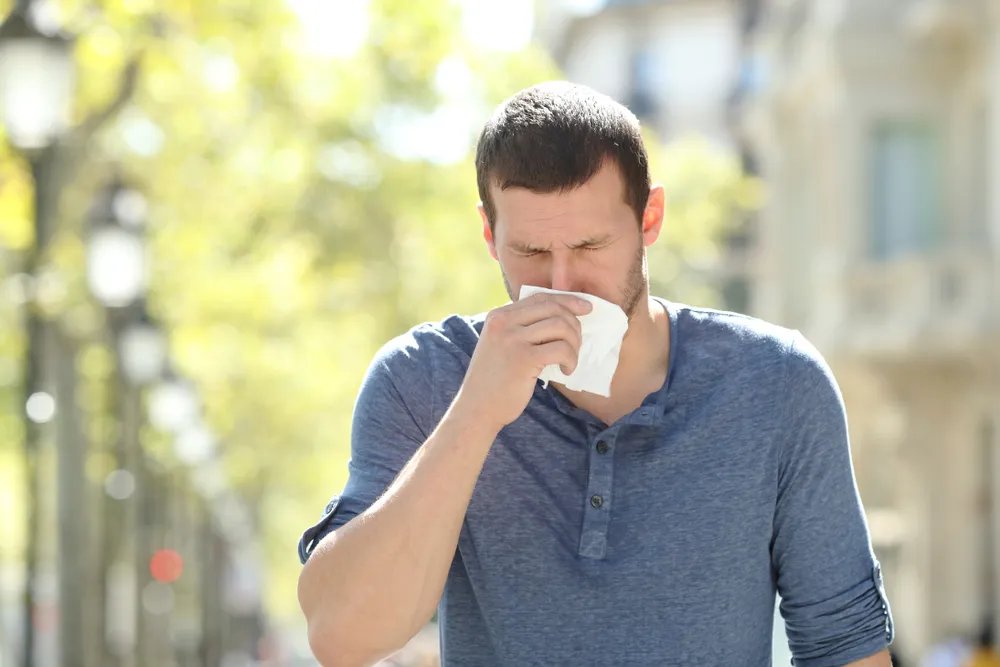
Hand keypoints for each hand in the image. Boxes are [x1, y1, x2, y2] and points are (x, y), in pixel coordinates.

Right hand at [453, 292, 591, 431]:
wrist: (477, 408)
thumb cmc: (495, 380)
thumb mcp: (501, 345)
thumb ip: (521, 329)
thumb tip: (562, 317)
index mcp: (499, 316)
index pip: (540, 298)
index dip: (568, 300)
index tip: (586, 308)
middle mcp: (503, 322)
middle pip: (553, 308)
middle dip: (574, 324)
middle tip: (576, 345)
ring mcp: (512, 339)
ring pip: (560, 326)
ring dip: (574, 343)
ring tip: (569, 360)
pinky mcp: (524, 359)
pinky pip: (561, 349)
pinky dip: (570, 359)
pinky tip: (566, 370)